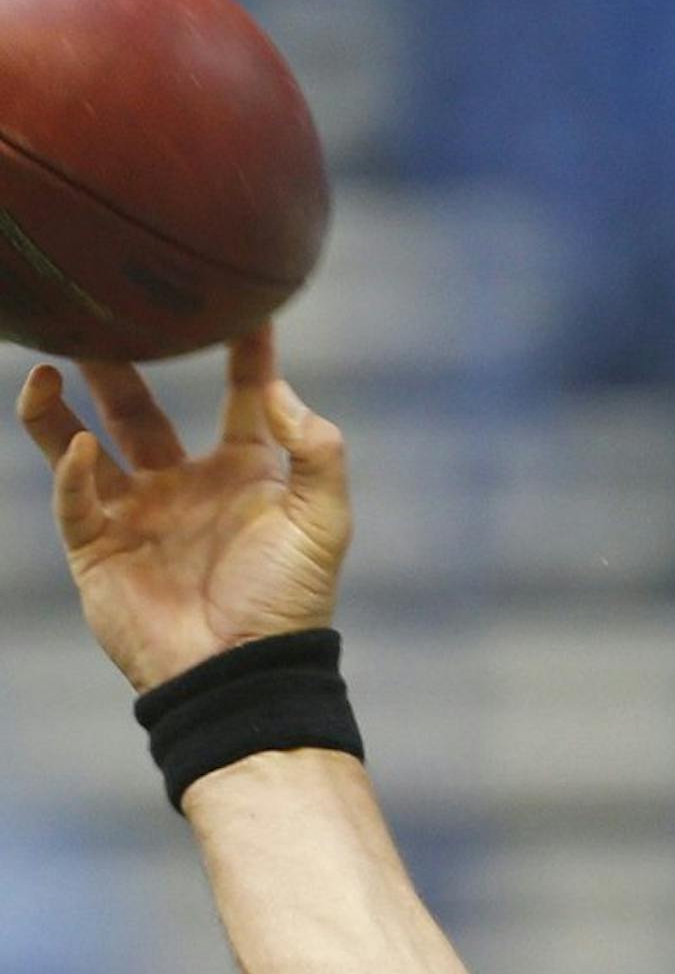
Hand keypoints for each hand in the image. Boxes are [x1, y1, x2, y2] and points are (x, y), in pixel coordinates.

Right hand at [16, 325, 349, 691]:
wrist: (242, 676)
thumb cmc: (289, 605)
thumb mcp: (323, 524)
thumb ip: (317, 452)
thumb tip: (280, 388)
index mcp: (244, 473)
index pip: (241, 394)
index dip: (243, 348)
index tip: (238, 297)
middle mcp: (184, 484)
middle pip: (141, 407)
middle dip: (121, 361)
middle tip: (103, 309)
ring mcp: (137, 515)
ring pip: (86, 442)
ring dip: (64, 406)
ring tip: (51, 360)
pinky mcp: (98, 550)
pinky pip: (74, 498)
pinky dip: (69, 470)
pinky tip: (77, 447)